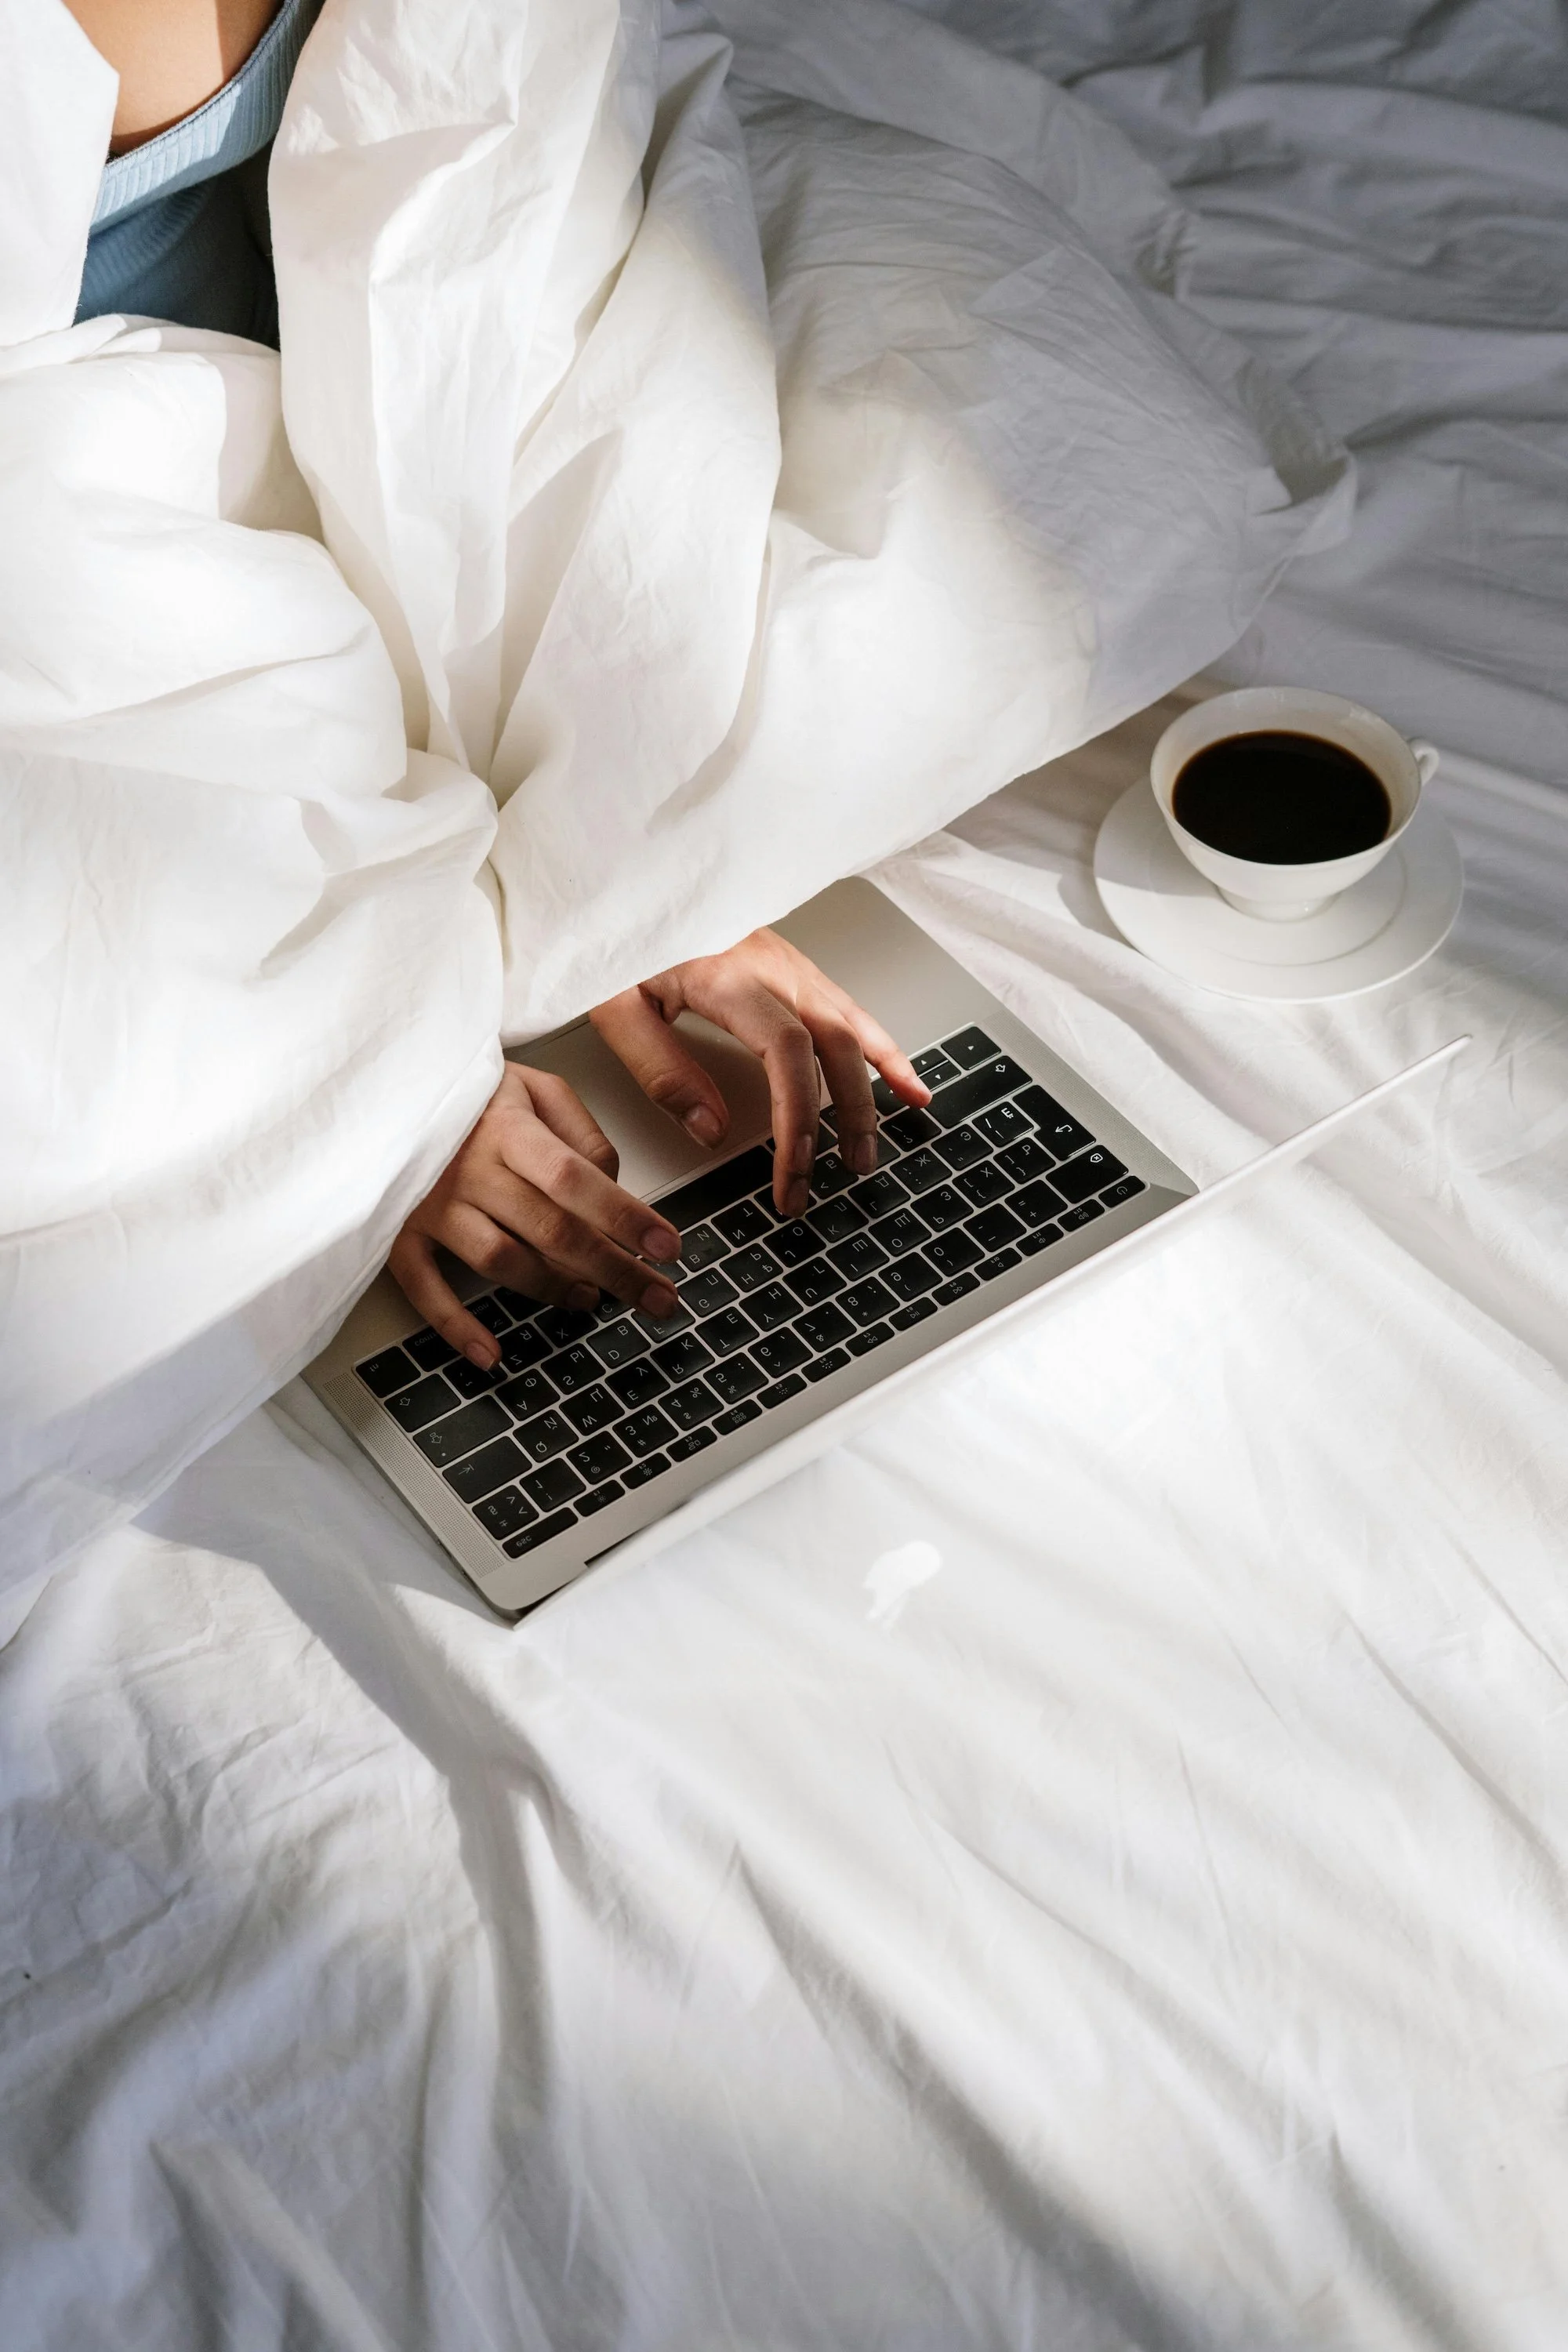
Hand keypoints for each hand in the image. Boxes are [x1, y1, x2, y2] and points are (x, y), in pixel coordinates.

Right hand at [388, 1064, 682, 1369]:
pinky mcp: (398, 1232)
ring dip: (553, 1290)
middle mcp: (469, 1168)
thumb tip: (617, 1191)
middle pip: (550, 1230)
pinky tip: (491, 1354)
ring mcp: (430, 1204)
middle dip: (614, 1270)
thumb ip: (583, 1135)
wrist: (388, 1089)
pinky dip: (455, 1326)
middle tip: (658, 1299)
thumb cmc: (475, 1094)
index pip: (575, 1177)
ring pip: (501, 1262)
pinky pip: (424, 1288)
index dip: (624, 1216)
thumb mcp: (537, 1089)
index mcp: (508, 1128)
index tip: (667, 1247)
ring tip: (589, 1298)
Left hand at [590, 928, 929, 1217]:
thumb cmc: (617, 932)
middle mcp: (770, 964)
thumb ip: (660, 1068)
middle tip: (840, 1173)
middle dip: (846, 1116)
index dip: (798, 1115)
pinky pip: (849, 1009)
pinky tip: (904, 1080)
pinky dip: (882, 1048)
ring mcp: (787, 962)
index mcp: (727, 974)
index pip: (786, 1052)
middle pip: (834, 1043)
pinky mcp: (791, 965)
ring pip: (852, 1028)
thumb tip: (709, 1129)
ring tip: (868, 1147)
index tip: (793, 1167)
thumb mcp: (613, 1003)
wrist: (628, 879)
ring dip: (869, 1092)